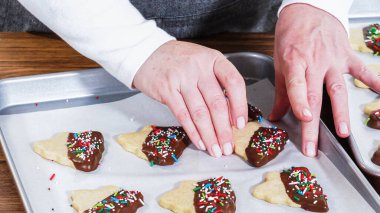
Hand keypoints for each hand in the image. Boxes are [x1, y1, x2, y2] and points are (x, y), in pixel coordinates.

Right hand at [133, 40, 247, 156]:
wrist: (147, 53)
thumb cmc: (179, 61)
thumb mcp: (202, 64)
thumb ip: (217, 84)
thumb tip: (231, 117)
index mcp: (213, 59)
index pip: (234, 83)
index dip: (240, 106)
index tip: (241, 124)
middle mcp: (199, 67)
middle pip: (217, 103)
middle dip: (224, 129)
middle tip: (228, 147)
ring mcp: (181, 77)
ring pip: (200, 113)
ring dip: (209, 135)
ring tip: (215, 149)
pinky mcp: (166, 89)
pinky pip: (183, 115)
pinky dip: (193, 132)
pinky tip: (200, 142)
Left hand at [269, 4, 379, 156]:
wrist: (308, 10)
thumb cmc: (291, 36)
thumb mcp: (280, 62)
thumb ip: (281, 91)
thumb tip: (276, 115)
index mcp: (294, 62)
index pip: (296, 86)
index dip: (299, 102)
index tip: (303, 118)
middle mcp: (314, 63)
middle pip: (315, 97)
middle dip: (313, 125)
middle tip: (313, 146)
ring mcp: (333, 60)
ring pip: (338, 89)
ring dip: (341, 112)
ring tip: (344, 132)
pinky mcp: (347, 56)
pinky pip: (361, 70)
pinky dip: (373, 81)